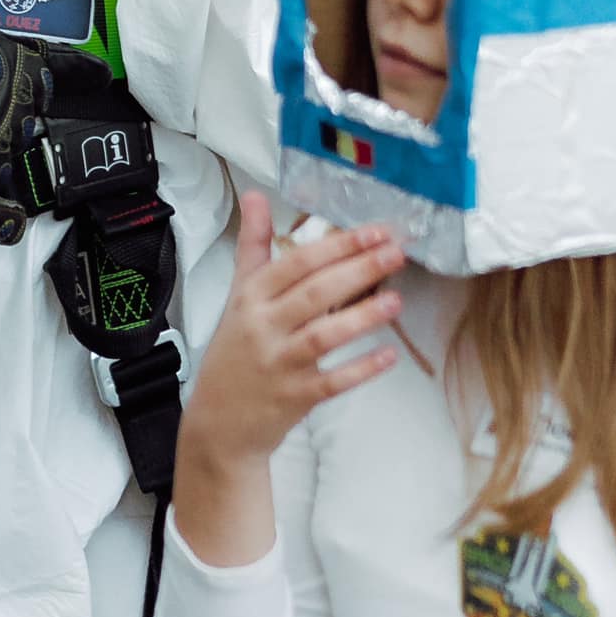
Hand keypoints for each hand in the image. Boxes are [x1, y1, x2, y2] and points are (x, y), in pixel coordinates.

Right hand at [181, 195, 404, 470]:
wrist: (219, 422)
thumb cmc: (234, 350)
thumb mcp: (238, 294)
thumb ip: (252, 245)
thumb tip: (255, 194)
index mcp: (250, 297)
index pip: (295, 263)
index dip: (336, 246)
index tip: (374, 231)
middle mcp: (263, 327)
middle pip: (314, 293)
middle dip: (357, 270)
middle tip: (396, 253)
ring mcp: (279, 364)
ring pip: (323, 335)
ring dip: (361, 317)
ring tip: (395, 301)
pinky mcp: (295, 397)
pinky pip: (332, 382)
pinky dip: (360, 369)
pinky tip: (388, 356)